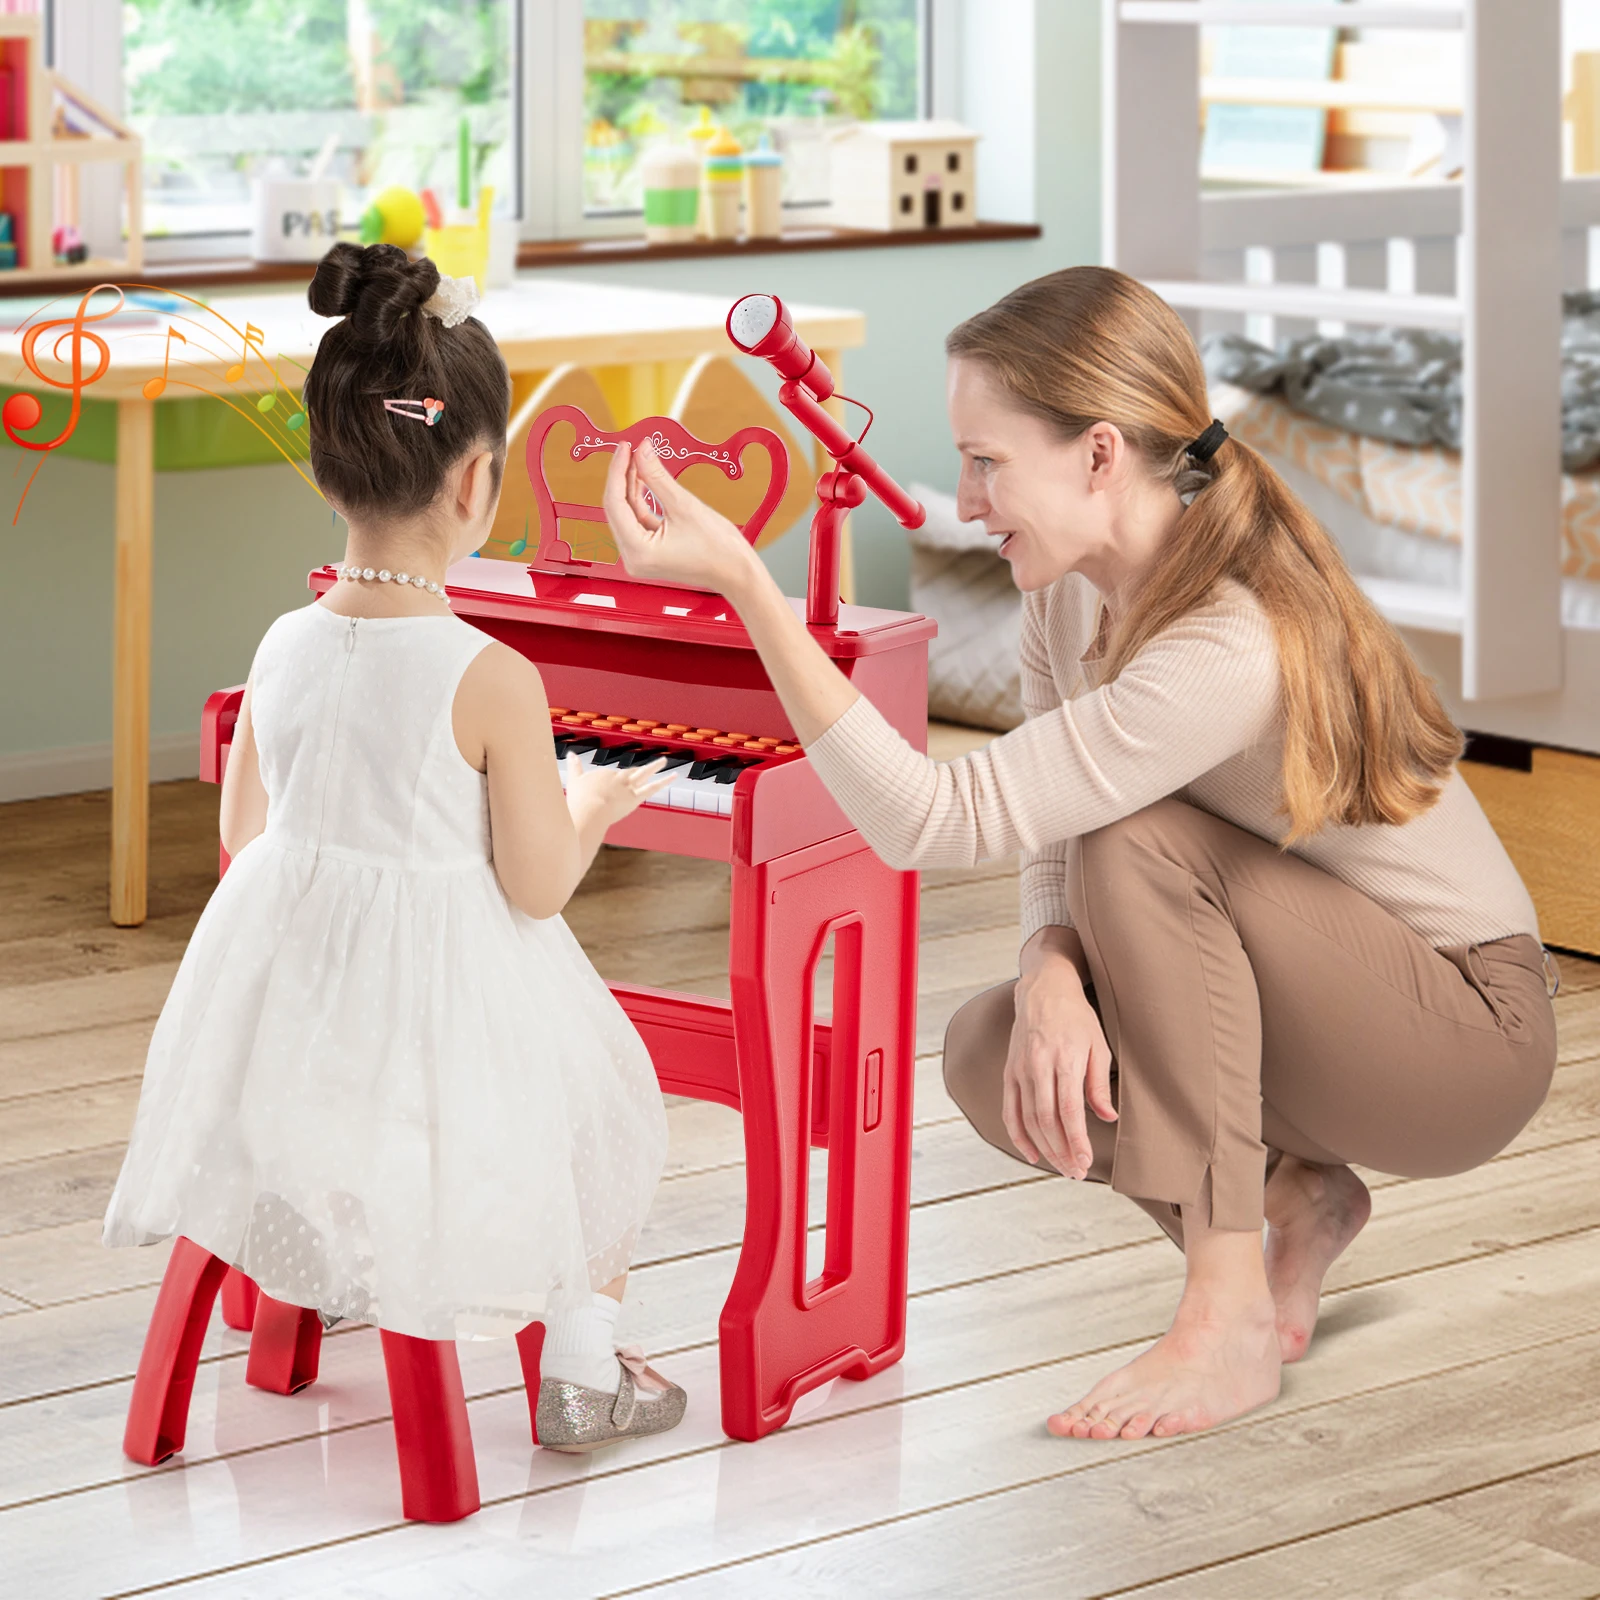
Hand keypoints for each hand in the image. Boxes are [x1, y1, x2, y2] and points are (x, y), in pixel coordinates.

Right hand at [563, 752, 671, 830]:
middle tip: (647, 767)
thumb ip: (574, 767)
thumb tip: (570, 754)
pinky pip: (653, 787)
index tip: (610, 789)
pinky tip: (674, 776)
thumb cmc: (579, 800)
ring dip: (654, 767)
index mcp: (604, 775)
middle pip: (630, 772)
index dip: (612, 783)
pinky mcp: (636, 797)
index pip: (612, 776)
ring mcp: (628, 787)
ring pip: (644, 774)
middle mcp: (618, 778)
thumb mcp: (574, 780)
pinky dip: (664, 781)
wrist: (590, 810)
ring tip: (664, 760)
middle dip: (638, 770)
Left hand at [602, 439, 761, 596]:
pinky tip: (644, 477)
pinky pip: (639, 519)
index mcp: (638, 552)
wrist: (737, 572)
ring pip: (627, 512)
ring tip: (640, 458)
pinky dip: (642, 498)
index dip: (618, 471)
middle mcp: (633, 558)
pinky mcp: (649, 551)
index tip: (625, 447)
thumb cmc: (718, 548)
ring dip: (632, 485)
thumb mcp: (684, 505)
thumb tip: (642, 449)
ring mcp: (640, 556)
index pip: (615, 504)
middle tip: (632, 448)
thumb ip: (657, 476)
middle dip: (623, 477)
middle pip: (617, 509)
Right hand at [1004, 964, 1115, 1177]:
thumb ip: (1099, 1083)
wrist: (1043, 990)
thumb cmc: (1075, 1017)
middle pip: (1047, 1122)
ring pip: (1029, 1120)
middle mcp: (1038, 1067)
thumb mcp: (1097, 1045)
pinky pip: (1010, 1110)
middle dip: (1062, 1152)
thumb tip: (1107, 1116)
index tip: (1085, 1162)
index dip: (1077, 1142)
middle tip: (1076, 1172)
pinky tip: (1031, 1153)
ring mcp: (1020, 1071)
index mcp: (1064, 1060)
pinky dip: (1018, 1135)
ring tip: (1061, 1167)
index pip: (1069, 1112)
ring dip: (1044, 1149)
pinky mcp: (1010, 1072)